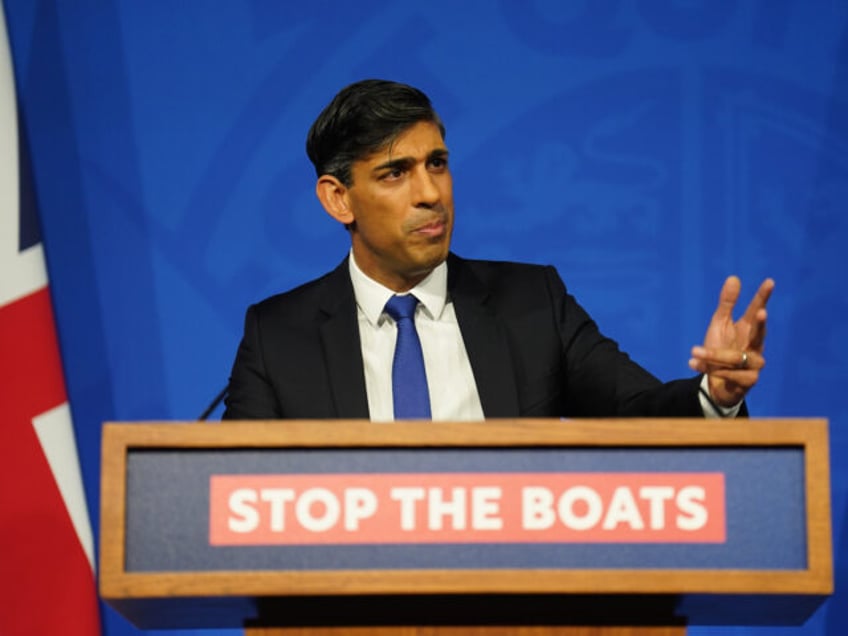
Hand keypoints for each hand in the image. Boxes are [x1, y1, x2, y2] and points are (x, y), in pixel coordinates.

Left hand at [689, 276, 773, 407]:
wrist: (716, 383)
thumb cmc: (721, 349)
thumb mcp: (720, 325)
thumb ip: (727, 304)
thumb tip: (734, 277)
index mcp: (748, 328)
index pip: (757, 310)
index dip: (763, 297)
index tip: (770, 281)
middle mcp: (755, 345)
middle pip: (760, 334)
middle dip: (760, 324)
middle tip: (761, 313)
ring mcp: (755, 364)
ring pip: (738, 358)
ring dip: (714, 355)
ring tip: (694, 351)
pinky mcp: (749, 380)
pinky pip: (731, 374)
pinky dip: (712, 369)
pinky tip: (696, 365)